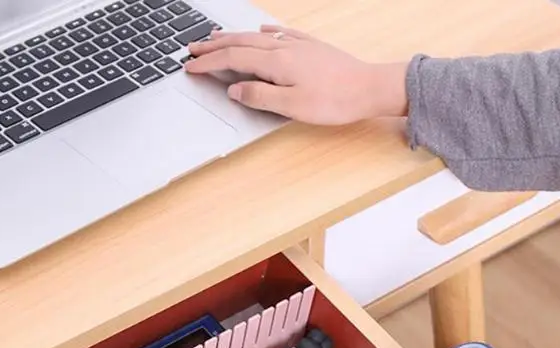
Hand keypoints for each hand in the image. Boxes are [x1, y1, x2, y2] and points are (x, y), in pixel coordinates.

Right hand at [184, 26, 407, 123]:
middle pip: (241, 44)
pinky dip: (265, 31)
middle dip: (214, 46)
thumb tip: (234, 90)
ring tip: (217, 37)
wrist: (368, 88)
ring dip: (234, 37)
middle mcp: (284, 48)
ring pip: (258, 37)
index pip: (233, 60)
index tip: (191, 68)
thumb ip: (260, 97)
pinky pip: (281, 33)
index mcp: (276, 63)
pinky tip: (262, 29)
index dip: (209, 64)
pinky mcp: (311, 47)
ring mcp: (298, 45)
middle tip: (193, 49)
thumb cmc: (335, 101)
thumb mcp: (293, 106)